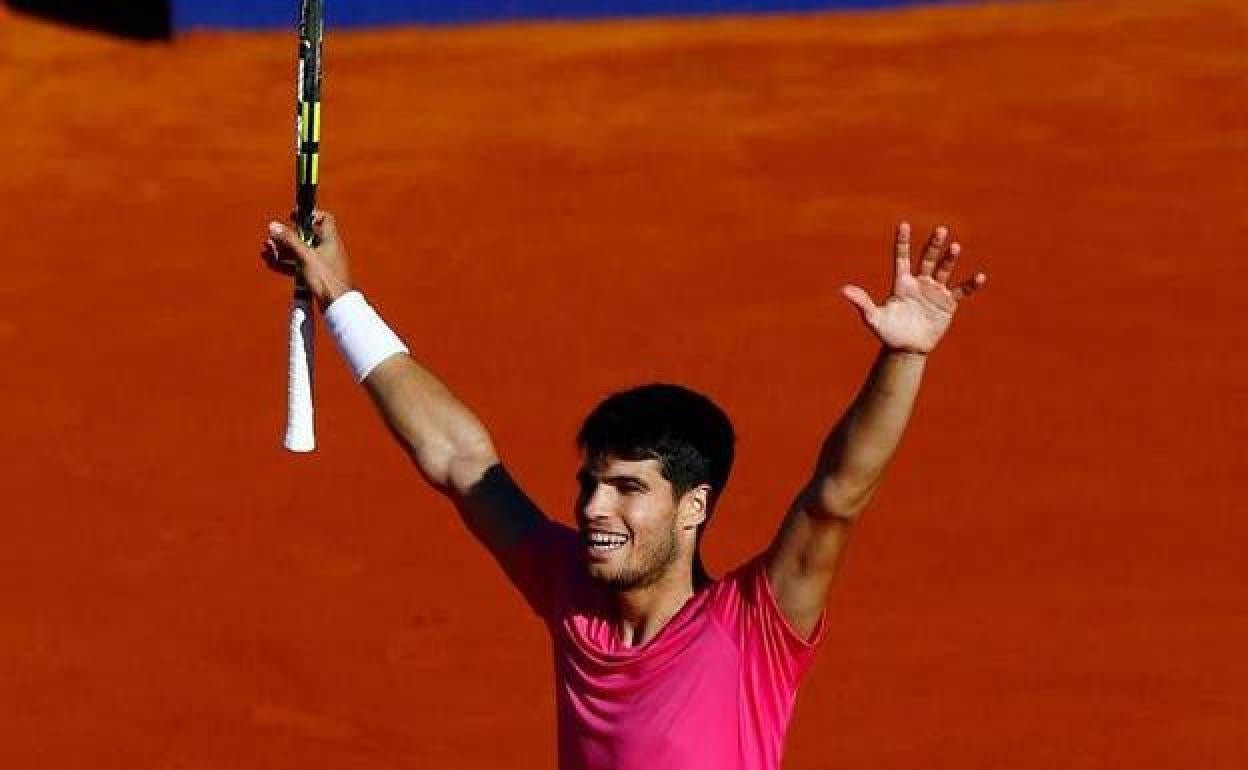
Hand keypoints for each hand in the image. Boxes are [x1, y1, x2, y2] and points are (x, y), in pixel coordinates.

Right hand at [260, 210, 352, 309]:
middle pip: (308, 236)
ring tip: (270, 249)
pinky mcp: (318, 275)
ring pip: (302, 251)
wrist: (338, 304)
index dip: (309, 215)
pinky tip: (274, 262)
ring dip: (286, 249)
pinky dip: (289, 262)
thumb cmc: (328, 279)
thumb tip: (275, 225)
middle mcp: (329, 249)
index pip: (323, 218)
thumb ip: (290, 240)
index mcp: (331, 239)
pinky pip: (301, 265)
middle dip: (289, 235)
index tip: (294, 217)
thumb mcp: (306, 256)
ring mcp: (324, 262)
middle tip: (275, 236)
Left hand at [841, 222, 986, 354]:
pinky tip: (980, 277)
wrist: (906, 348)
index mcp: (901, 282)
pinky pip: (961, 291)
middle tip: (941, 230)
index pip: (902, 258)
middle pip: (927, 259)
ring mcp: (935, 291)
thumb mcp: (873, 318)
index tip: (903, 224)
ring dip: (949, 259)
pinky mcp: (948, 304)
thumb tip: (843, 290)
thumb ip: (862, 302)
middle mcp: (920, 282)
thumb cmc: (888, 332)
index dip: (903, 242)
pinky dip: (970, 285)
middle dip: (934, 245)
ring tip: (955, 247)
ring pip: (944, 270)